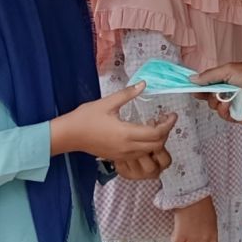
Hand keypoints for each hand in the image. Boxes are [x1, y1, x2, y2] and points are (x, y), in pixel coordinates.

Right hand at [51, 83, 173, 160]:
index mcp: (126, 133)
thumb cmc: (86, 117)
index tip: (173, 115)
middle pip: (156, 145)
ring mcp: (123, 155)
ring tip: (155, 125)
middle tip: (165, 119)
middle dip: (165, 133)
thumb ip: (127, 94)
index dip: (168, 124)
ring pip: (148, 151)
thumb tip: (144, 84)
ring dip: (156, 140)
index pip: (156, 134)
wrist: (68, 135)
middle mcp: (127, 147)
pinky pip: (139, 154)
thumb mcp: (107, 103)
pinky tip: (142, 133)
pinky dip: (146, 146)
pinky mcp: (118, 157)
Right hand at [171, 196, 217, 241]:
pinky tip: (177, 229)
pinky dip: (174, 239)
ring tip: (184, 228)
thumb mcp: (210, 221)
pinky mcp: (182, 236)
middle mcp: (204, 239)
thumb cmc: (201, 205)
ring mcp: (193, 239)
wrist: (192, 196)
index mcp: (213, 235)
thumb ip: (206, 233)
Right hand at [193, 63, 241, 123]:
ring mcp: (232, 103)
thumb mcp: (230, 70)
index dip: (199, 84)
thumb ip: (210, 75)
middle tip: (205, 91)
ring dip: (217, 100)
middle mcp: (229, 90)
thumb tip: (194, 79)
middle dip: (205, 93)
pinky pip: (222, 115)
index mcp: (228, 77)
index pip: (208, 81)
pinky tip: (230, 103)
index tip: (188, 85)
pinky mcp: (236, 115)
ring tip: (226, 95)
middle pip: (207, 94)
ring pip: (213, 105)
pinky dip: (224, 109)